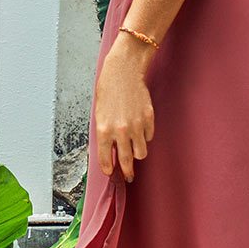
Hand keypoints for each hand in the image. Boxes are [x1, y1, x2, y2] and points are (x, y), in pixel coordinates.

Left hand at [94, 35, 155, 182]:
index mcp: (104, 130)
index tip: (111, 172)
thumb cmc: (108, 89)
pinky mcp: (149, 118)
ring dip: (137, 154)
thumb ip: (105, 133)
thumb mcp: (100, 113)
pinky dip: (145, 136)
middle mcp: (120, 131)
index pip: (105, 159)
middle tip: (128, 176)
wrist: (123, 71)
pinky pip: (149, 136)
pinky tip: (141, 129)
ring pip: (141, 152)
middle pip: (126, 161)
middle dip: (127, 172)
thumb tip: (110, 150)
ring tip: (135, 150)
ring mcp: (136, 125)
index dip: (108, 168)